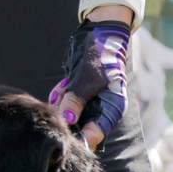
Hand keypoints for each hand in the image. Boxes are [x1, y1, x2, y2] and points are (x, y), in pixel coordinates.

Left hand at [49, 18, 131, 148]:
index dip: (78, 137)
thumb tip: (66, 121)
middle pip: (78, 127)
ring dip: (62, 101)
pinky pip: (64, 103)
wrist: (99, 34)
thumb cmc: (100, 56)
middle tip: (63, 99)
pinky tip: (64, 83)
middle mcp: (101, 110)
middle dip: (66, 114)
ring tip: (66, 86)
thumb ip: (76, 101)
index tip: (63, 131)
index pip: (94, 135)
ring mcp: (89, 103)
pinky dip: (60, 94)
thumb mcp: (87, 80)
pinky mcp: (78, 95)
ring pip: (67, 114)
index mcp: (111, 109)